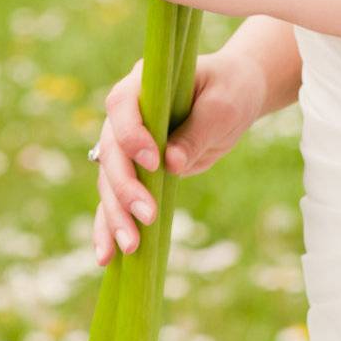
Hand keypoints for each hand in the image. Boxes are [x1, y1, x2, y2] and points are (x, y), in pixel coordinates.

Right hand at [92, 46, 266, 263]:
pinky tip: (106, 257)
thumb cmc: (229, 90)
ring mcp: (127, 144)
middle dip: (125, 187)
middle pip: (111, 151)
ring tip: (130, 246)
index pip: (122, 106)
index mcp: (143, 84)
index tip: (154, 161)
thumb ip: (196, 131)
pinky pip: (115, 199)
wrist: (233, 95)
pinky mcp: (136, 171)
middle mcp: (126, 114)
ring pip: (109, 181)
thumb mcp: (221, 106)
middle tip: (147, 216)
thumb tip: (172, 164)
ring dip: (116, 214)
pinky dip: (109, 226)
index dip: (131, 134)